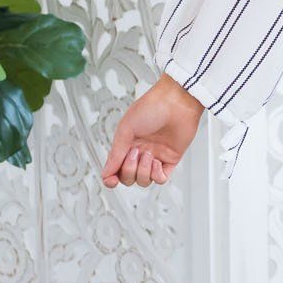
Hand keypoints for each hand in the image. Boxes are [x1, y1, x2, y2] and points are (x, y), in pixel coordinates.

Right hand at [101, 74, 204, 189]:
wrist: (176, 102)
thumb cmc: (151, 107)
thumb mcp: (126, 129)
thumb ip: (116, 153)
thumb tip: (106, 172)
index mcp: (126, 144)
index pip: (116, 168)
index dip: (112, 178)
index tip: (111, 181)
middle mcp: (140, 152)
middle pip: (129, 178)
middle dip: (129, 171)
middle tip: (135, 153)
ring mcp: (155, 156)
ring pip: (144, 181)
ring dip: (144, 171)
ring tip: (148, 154)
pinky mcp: (170, 159)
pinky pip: (161, 178)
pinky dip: (157, 175)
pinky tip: (157, 162)